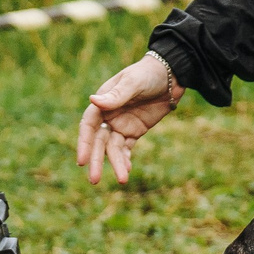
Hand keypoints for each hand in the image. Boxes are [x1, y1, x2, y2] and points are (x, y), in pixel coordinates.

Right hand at [76, 51, 183, 185]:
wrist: (172, 75)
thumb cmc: (148, 73)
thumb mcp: (133, 83)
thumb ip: (116, 95)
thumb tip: (92, 100)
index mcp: (102, 102)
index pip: (88, 126)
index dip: (84, 143)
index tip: (82, 161)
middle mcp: (108, 115)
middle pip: (99, 142)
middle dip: (97, 160)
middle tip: (95, 180)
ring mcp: (121, 124)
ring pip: (114, 148)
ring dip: (116, 163)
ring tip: (122, 179)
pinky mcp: (135, 130)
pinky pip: (127, 148)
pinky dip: (126, 159)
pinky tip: (127, 170)